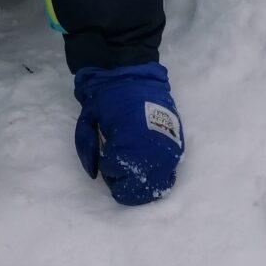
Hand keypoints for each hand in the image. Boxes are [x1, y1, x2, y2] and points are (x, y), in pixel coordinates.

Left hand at [73, 63, 183, 205]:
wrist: (137, 74)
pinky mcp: (178, 146)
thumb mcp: (88, 119)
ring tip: (131, 161)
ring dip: (141, 180)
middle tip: (117, 163)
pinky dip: (156, 174)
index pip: (116, 178)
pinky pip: (168, 175)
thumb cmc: (109, 96)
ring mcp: (169, 153)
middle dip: (124, 181)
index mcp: (129, 149)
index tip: (106, 153)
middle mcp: (153, 156)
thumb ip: (87, 148)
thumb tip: (93, 173)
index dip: (107, 169)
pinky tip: (146, 161)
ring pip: (155, 187)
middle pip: (137, 191)